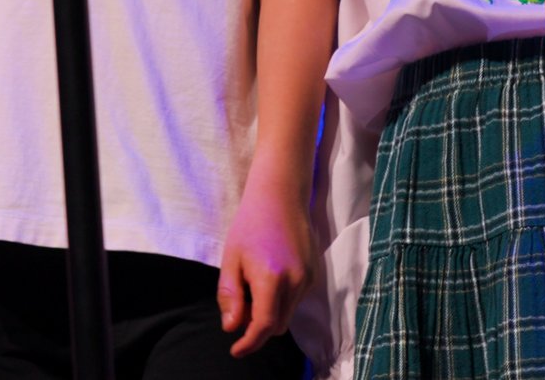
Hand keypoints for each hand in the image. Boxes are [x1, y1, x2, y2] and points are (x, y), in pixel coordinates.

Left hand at [216, 179, 310, 356]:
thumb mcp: (231, 259)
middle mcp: (295, 282)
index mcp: (272, 278)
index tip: (236, 350)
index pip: (263, 326)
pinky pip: (296, 300)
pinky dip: (281, 300)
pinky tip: (269, 277)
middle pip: (277, 326)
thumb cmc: (250, 224)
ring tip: (253, 285)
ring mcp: (308, 278)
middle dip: (257, 327)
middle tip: (240, 306)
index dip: (249, 343)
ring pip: (287, 314)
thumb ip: (230, 295)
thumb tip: (231, 327)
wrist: (281, 195)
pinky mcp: (314, 273)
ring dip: (270, 313)